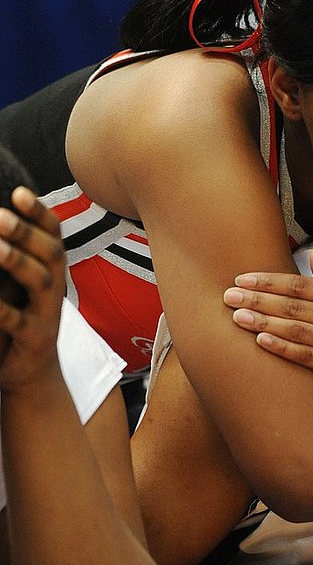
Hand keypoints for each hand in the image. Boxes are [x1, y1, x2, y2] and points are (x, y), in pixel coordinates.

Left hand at [0, 187, 64, 389]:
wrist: (30, 372)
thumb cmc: (16, 318)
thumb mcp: (15, 284)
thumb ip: (9, 256)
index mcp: (50, 269)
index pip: (53, 234)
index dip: (40, 213)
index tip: (19, 193)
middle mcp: (54, 287)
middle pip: (51, 254)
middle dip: (27, 233)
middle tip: (0, 215)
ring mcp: (47, 313)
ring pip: (40, 282)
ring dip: (16, 262)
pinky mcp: (35, 339)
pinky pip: (18, 322)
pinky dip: (3, 310)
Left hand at [224, 248, 312, 384]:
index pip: (300, 285)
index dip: (269, 282)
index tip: (242, 279)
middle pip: (293, 307)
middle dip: (258, 300)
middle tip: (228, 296)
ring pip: (296, 331)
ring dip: (263, 322)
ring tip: (237, 316)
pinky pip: (305, 356)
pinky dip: (282, 348)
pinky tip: (260, 340)